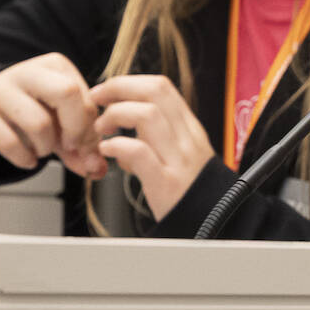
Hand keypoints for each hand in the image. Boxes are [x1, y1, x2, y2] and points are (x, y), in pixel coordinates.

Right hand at [0, 53, 106, 177]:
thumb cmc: (29, 110)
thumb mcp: (60, 121)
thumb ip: (82, 143)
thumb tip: (98, 169)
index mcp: (55, 65)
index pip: (84, 94)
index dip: (90, 127)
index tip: (85, 146)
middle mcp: (28, 72)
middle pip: (67, 93)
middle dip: (75, 128)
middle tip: (70, 146)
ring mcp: (0, 90)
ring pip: (38, 122)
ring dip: (46, 147)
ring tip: (43, 150)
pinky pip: (10, 143)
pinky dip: (24, 159)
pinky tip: (27, 158)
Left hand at [89, 75, 216, 222]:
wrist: (213, 226)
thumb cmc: (190, 194)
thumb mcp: (179, 157)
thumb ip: (155, 141)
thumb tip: (122, 134)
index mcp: (189, 129)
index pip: (162, 87)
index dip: (128, 82)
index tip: (106, 91)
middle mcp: (187, 139)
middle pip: (155, 92)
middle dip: (119, 88)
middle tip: (96, 100)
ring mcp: (178, 159)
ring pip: (147, 115)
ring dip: (115, 115)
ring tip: (101, 130)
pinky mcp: (167, 183)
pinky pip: (140, 153)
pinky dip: (117, 146)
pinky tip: (106, 151)